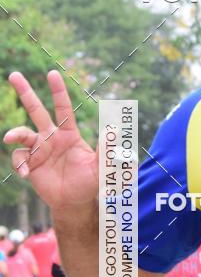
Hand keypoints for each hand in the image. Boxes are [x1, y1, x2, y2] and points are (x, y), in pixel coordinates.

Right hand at [4, 71, 98, 208]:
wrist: (74, 202)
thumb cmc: (89, 182)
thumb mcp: (101, 168)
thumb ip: (107, 150)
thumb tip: (114, 130)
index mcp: (68, 134)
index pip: (63, 108)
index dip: (58, 91)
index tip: (52, 73)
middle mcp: (51, 137)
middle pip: (36, 110)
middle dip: (25, 92)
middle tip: (14, 75)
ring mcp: (39, 150)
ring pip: (22, 133)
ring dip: (15, 133)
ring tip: (9, 138)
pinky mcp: (30, 164)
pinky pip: (19, 158)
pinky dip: (19, 164)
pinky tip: (26, 174)